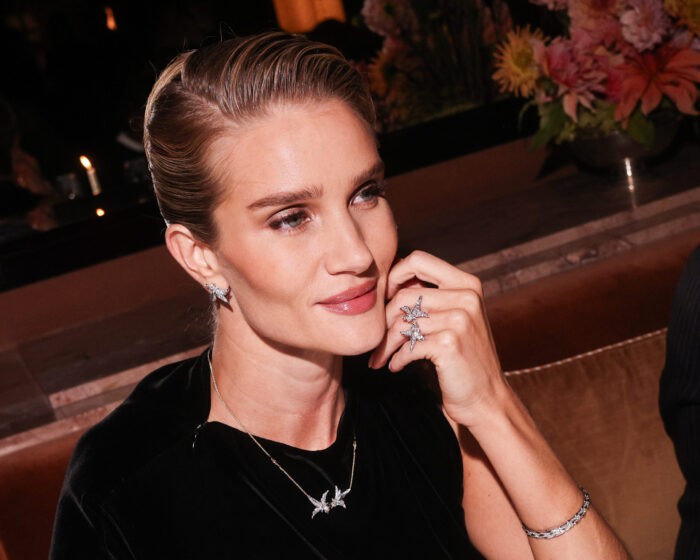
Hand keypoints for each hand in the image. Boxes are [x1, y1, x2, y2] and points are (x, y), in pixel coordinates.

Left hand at [369, 251, 507, 425]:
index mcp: (467, 283)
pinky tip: (396, 366)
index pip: (418, 260)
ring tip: (381, 356)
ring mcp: (460, 320)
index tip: (385, 298)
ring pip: (402, 323)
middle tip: (377, 339)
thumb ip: (431, 295)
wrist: (486, 398)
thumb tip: (392, 277)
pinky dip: (396, 359)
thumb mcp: (455, 317)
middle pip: (404, 295)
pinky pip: (407, 346)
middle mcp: (466, 297)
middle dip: (384, 320)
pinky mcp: (449, 345)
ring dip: (385, 344)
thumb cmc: (463, 357)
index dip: (394, 275)